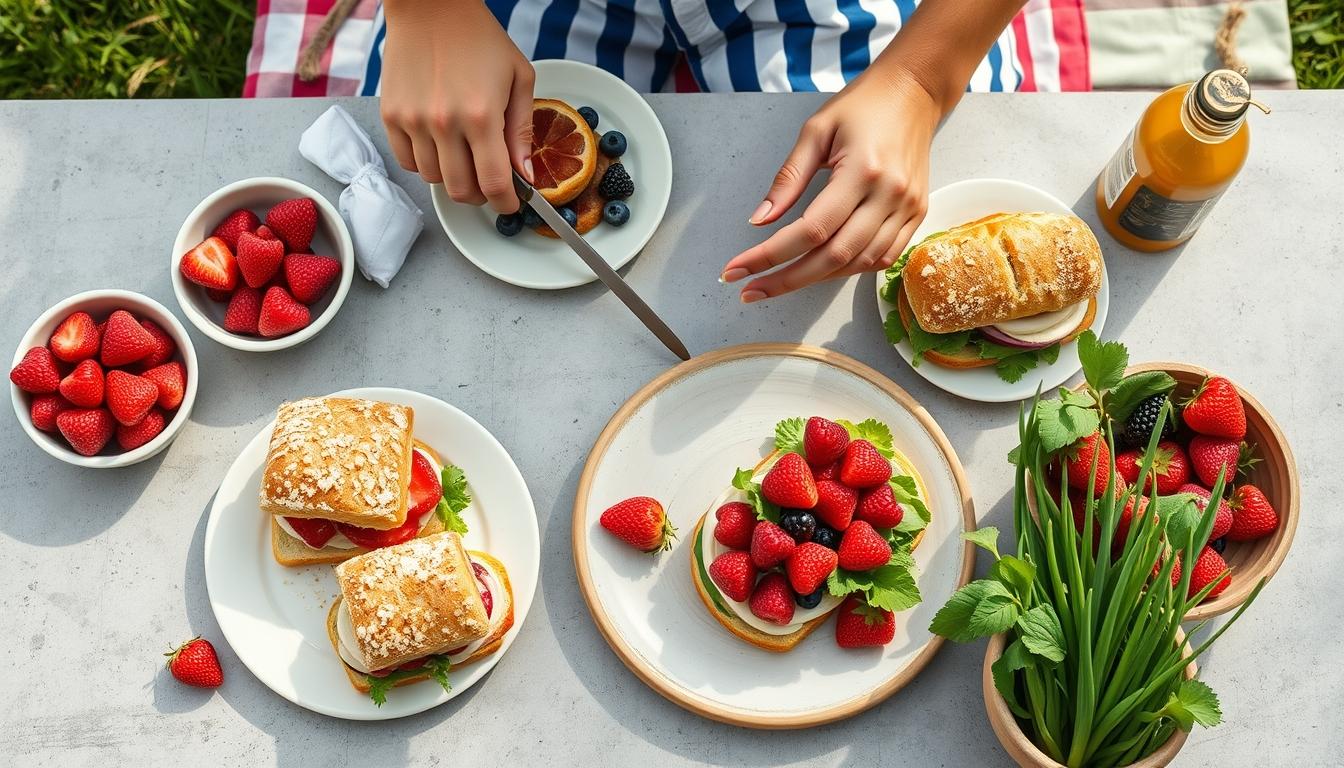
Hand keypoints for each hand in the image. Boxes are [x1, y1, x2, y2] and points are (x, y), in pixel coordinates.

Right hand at [379, 0, 533, 212]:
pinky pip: (408, 162)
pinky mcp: (391, 116)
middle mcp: (444, 123)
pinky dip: (426, 163)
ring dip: (453, 178)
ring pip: (433, 180)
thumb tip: (523, 174)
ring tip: (464, 157)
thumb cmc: (480, 37)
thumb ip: (521, 130)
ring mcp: (413, 121)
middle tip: (489, 183)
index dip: (506, 203)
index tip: (511, 204)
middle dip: (481, 196)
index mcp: (482, 115)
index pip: (493, 183)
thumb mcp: (518, 78)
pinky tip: (439, 146)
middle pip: (461, 190)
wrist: (430, 5)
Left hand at [720, 69, 938, 301]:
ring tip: (779, 282)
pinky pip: (883, 258)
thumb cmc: (862, 106)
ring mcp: (908, 208)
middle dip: (787, 280)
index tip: (737, 269)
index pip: (811, 229)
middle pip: (834, 257)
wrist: (914, 92)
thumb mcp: (815, 131)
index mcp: (862, 170)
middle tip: (751, 290)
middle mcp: (890, 195)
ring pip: (858, 264)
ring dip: (816, 279)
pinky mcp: (917, 215)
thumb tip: (759, 221)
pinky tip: (820, 269)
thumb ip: (788, 178)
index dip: (770, 255)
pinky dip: (848, 270)